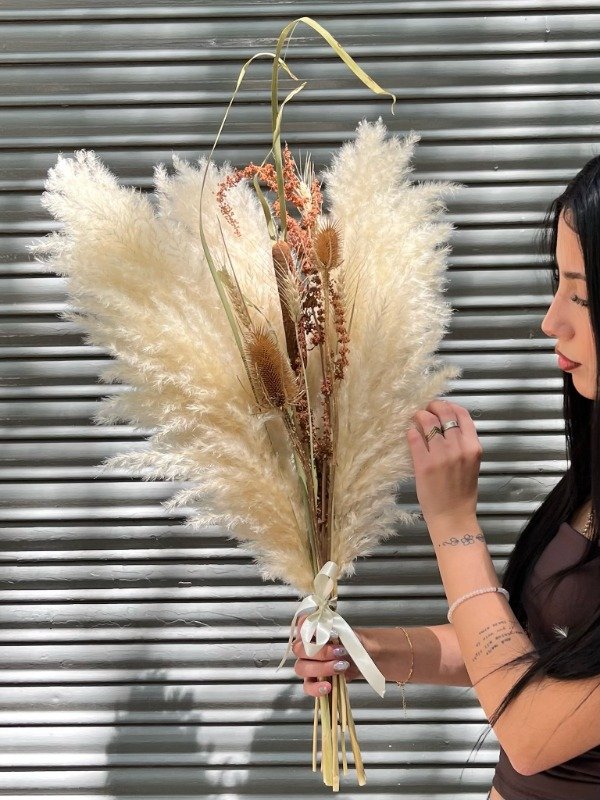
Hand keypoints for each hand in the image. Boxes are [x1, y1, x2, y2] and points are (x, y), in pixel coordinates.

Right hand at [292, 614, 364, 697]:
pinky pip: (307, 686)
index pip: (302, 624)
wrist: (363, 659)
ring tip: (340, 668)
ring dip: (321, 668)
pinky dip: (316, 688)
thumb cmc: (354, 644)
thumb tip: (335, 633)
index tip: (333, 634)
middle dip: (321, 652)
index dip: (313, 630)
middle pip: (299, 649)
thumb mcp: (351, 635)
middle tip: (340, 653)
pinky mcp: (312, 681)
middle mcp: (305, 646)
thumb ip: (342, 633)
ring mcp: (307, 664)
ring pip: (301, 667)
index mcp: (313, 629)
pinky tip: (328, 687)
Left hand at [406, 399, 482, 529]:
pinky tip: (410, 433)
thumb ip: (462, 444)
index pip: (462, 414)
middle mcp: (458, 447)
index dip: (449, 406)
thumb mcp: (470, 463)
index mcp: (473, 446)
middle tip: (424, 409)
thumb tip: (446, 425)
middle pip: (444, 413)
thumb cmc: (461, 492)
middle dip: (432, 406)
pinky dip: (411, 431)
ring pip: (427, 421)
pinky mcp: (423, 463)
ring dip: (419, 416)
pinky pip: (414, 437)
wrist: (453, 516)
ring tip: (415, 419)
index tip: (440, 407)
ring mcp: (440, 455)